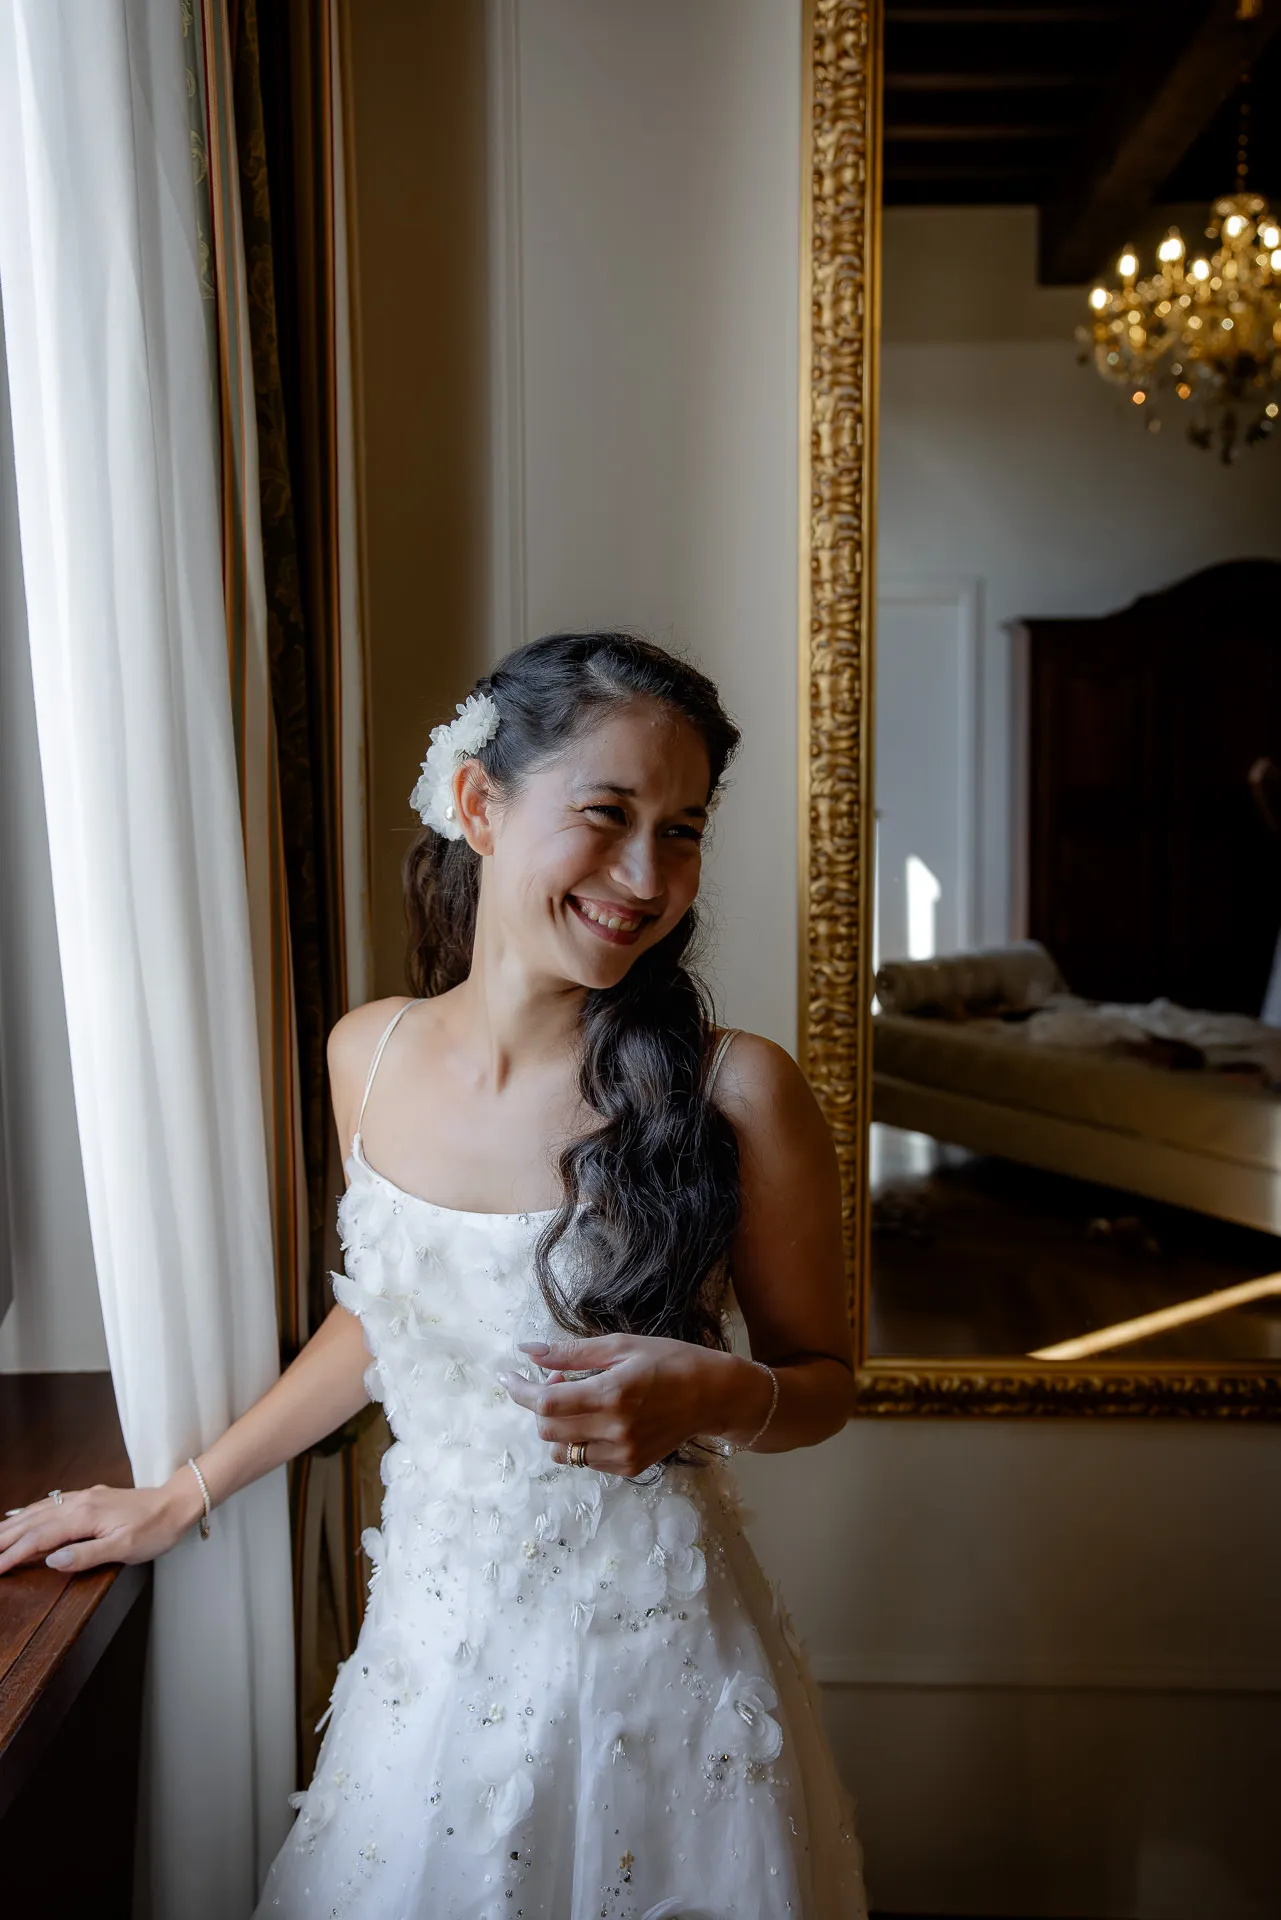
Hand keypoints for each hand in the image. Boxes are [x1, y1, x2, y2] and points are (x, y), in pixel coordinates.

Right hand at [0, 1472, 203, 1577]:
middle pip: (32, 1521)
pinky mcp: (90, 1497)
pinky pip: (51, 1504)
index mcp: (84, 1516)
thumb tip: (51, 1560)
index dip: (14, 1554)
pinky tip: (24, 1514)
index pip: (39, 1538)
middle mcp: (79, 1503)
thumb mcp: (123, 1548)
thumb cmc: (155, 1528)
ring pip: (39, 1510)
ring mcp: (84, 1497)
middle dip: (5, 1537)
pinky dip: (31, 1512)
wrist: (177, 1503)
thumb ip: (85, 1554)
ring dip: (14, 1524)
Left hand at [498, 1334, 766, 1477]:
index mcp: (611, 1395)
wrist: (712, 1395)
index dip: (519, 1391)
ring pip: (562, 1450)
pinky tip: (600, 1418)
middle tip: (560, 1377)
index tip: (506, 1377)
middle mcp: (614, 1430)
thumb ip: (571, 1353)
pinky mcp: (628, 1468)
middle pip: (547, 1429)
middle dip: (540, 1403)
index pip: (545, 1403)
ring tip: (581, 1399)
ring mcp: (622, 1454)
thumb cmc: (669, 1361)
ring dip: (558, 1425)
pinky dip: (580, 1439)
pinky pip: (585, 1459)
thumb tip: (527, 1350)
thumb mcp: (621, 1345)